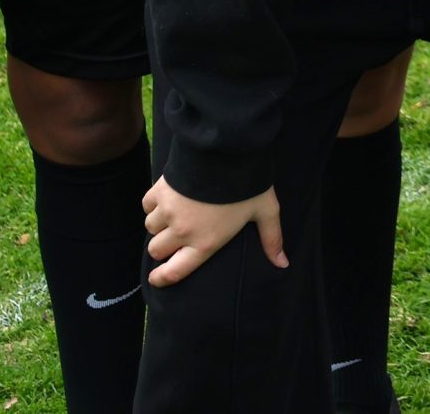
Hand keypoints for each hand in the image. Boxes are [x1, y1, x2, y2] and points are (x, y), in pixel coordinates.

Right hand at [142, 175, 287, 286]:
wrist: (227, 151)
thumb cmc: (248, 185)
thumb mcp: (265, 212)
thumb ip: (272, 240)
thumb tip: (282, 264)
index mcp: (206, 243)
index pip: (175, 271)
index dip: (161, 278)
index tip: (155, 278)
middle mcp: (183, 231)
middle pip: (156, 250)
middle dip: (162, 248)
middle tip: (172, 240)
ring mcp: (168, 211)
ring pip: (150, 227)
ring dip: (158, 225)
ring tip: (173, 216)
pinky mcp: (159, 191)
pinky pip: (146, 205)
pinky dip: (153, 204)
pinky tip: (165, 200)